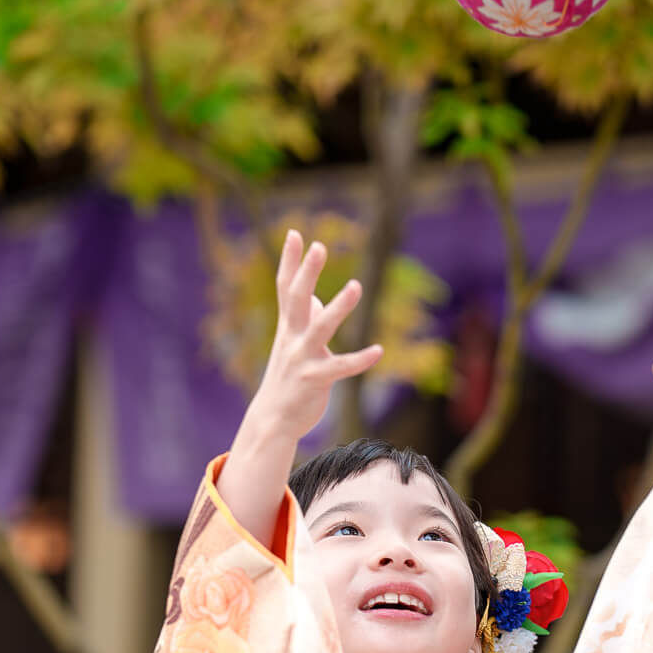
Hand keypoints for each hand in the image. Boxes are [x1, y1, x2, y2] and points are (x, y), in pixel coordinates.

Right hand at [255, 229, 382, 441]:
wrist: (274, 419)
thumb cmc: (288, 378)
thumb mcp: (293, 344)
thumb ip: (304, 320)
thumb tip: (316, 299)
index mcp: (288, 327)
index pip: (286, 288)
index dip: (289, 261)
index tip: (294, 234)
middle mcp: (292, 338)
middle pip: (297, 299)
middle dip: (308, 272)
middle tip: (320, 246)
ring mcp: (302, 359)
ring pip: (320, 328)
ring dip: (338, 307)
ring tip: (356, 285)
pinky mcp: (315, 381)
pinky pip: (341, 368)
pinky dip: (360, 359)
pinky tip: (379, 351)